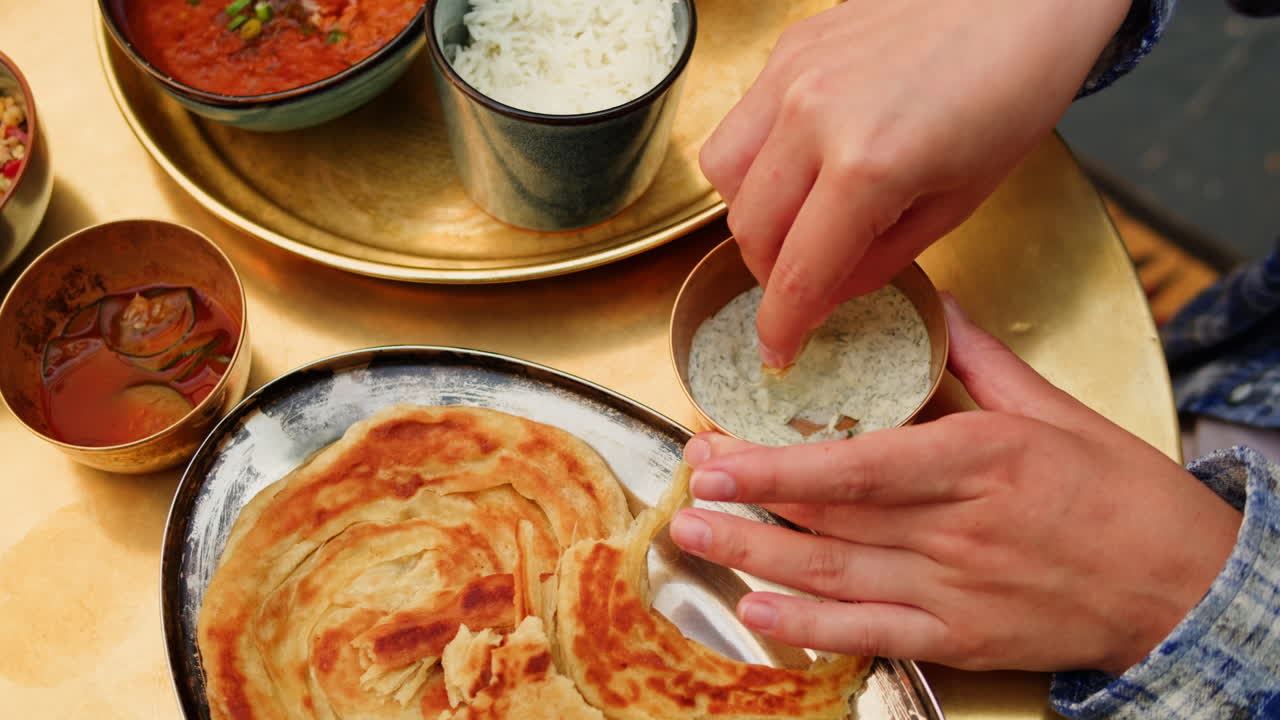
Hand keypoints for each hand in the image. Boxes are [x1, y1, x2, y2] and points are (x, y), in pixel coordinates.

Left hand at [668, 294, 1241, 673]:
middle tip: (686, 482)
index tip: (717, 450)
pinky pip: (870, 635)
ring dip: (755, 558)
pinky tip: (759, 612)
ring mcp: (955, 591)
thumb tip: (935, 302)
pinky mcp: (960, 638)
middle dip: (748, 500)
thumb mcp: (1057, 412)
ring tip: (693, 536)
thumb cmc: (1126, 497)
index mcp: (981, 461)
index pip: (857, 463)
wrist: (1186, 588)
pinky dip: (809, 627)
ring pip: (836, 576)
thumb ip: (982, 359)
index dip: (776, 463)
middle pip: (832, 517)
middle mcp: (959, 529)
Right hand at [700, 0, 1133, 367]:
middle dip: (772, 275)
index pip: (797, 274)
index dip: (782, 326)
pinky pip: (740, 125)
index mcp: (869, 167)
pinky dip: (756, 161)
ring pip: (724, 178)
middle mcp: (813, 118)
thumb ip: (881, 258)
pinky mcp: (786, 49)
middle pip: (749, 230)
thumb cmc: (1013, 89)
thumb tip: (825, 293)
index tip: (777, 352)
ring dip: (752, 216)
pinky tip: (802, 162)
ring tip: (798, 220)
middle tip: (805, 285)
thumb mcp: (960, 201)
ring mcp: (790, 77)